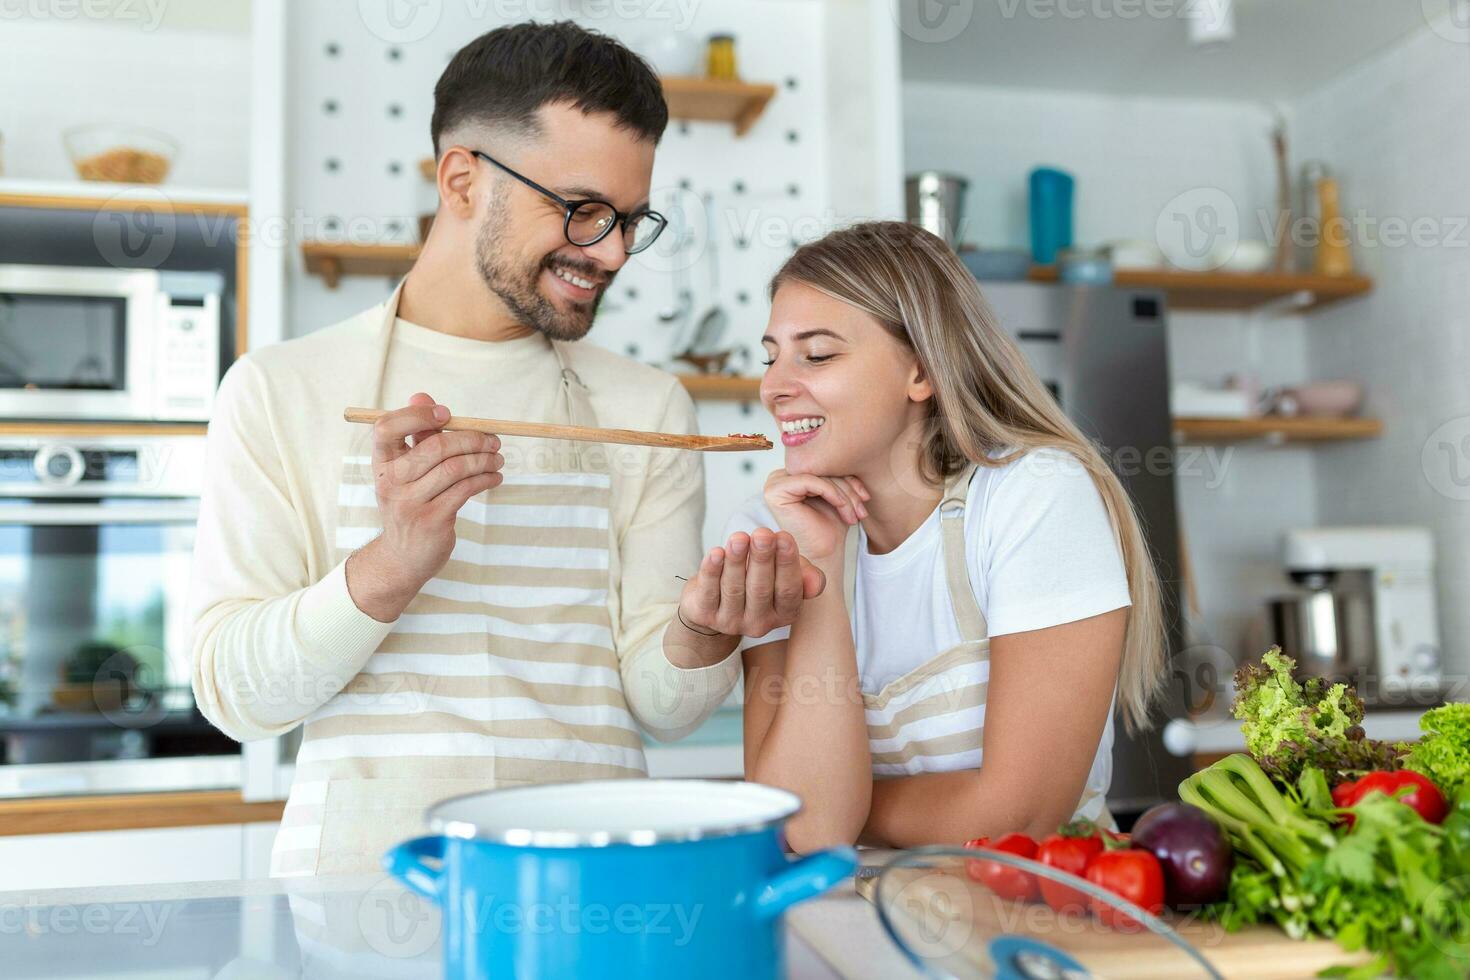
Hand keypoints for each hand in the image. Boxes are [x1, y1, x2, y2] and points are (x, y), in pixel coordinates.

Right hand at [345, 392, 503, 620]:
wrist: (403, 557)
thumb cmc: (410, 504)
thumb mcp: (405, 471)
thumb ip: (415, 435)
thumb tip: (422, 395)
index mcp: (381, 463)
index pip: (387, 428)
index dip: (417, 415)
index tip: (447, 414)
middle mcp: (391, 482)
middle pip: (435, 447)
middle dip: (471, 439)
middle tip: (493, 439)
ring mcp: (410, 503)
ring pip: (455, 468)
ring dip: (484, 460)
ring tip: (498, 458)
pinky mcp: (432, 520)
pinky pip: (465, 490)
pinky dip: (486, 479)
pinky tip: (494, 477)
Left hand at [677, 528, 825, 638]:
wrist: (718, 602)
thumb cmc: (759, 580)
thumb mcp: (785, 575)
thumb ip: (803, 574)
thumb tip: (815, 582)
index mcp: (784, 614)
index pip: (788, 591)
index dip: (787, 564)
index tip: (784, 537)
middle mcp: (759, 623)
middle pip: (761, 590)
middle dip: (762, 559)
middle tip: (762, 534)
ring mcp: (731, 622)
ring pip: (734, 589)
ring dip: (736, 561)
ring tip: (738, 538)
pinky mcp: (705, 615)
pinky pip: (709, 591)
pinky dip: (712, 571)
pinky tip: (716, 553)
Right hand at [762, 469, 868, 563]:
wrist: (826, 555)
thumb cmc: (832, 527)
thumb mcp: (840, 491)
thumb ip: (838, 469)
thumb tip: (850, 446)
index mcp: (792, 474)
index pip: (824, 464)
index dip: (848, 477)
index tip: (866, 496)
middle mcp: (779, 476)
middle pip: (821, 467)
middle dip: (848, 487)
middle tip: (862, 509)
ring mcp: (774, 483)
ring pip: (819, 474)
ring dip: (844, 494)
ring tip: (856, 514)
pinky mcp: (775, 492)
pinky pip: (811, 481)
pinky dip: (834, 494)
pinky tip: (845, 511)